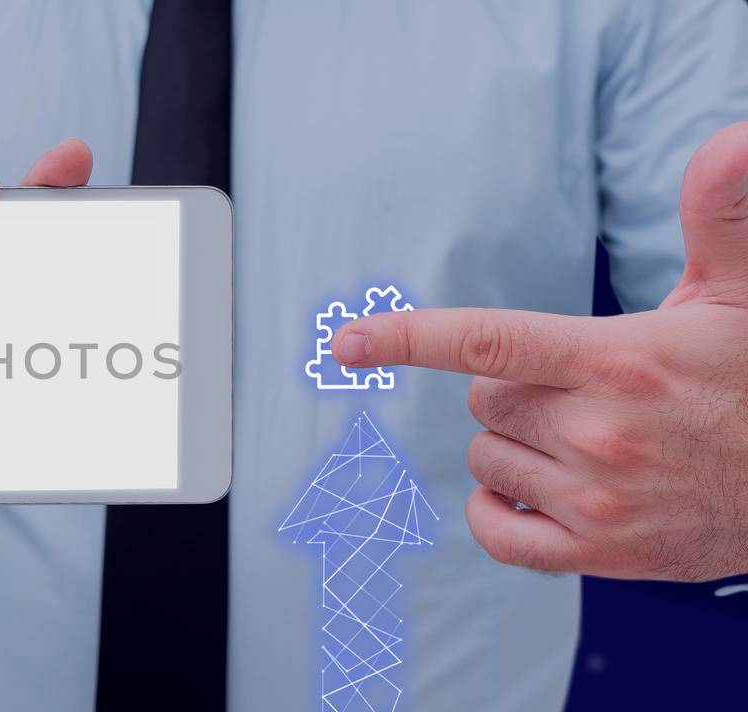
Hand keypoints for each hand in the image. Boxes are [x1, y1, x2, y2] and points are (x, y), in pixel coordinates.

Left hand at [332, 122, 747, 581]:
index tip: (346, 342)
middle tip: (584, 391)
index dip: (407, 337)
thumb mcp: (739, 293)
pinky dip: (500, 514)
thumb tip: (729, 138)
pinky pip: (498, 534)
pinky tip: (535, 496)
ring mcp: (596, 498)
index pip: (486, 341)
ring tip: (588, 441)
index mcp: (620, 359)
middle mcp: (598, 432)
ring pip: (487, 460)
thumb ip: (721, 214)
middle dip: (516, 391)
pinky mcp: (600, 553)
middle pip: (483, 401)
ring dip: (516, 449)